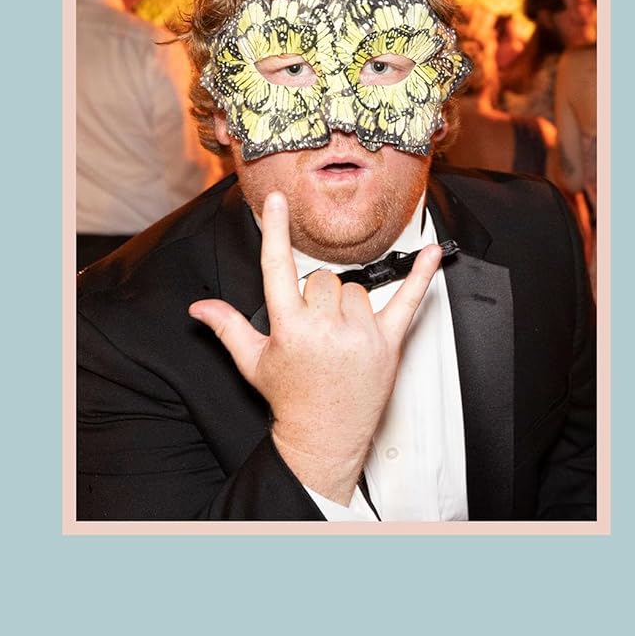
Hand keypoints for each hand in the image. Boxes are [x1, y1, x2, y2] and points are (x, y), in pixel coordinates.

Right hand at [188, 191, 442, 503]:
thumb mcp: (253, 363)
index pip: (279, 269)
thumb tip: (200, 307)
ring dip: (347, 304)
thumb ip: (228, 328)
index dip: (277, 231)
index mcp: (291, 328)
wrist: (325, 434)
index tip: (277, 201)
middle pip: (323, 280)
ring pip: (355, 289)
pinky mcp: (390, 341)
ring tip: (339, 335)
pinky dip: (423, 275)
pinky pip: (410, 299)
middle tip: (315, 328)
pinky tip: (434, 254)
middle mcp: (327, 328)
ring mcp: (361, 333)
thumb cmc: (291, 398)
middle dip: (316, 297)